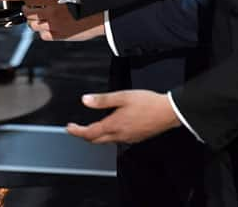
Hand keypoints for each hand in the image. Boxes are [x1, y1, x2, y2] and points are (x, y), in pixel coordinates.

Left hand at [25, 3, 104, 40]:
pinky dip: (42, 33)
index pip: (32, 1)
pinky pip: (43, 36)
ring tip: (33, 21)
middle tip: (26, 11)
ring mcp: (55, 26)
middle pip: (29, 14)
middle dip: (26, 12)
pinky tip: (45, 29)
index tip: (27, 1)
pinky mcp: (59, 36)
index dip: (27, 1)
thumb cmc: (87, 7)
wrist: (100, 19)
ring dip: (32, 23)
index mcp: (55, 2)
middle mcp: (53, 14)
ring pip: (33, 26)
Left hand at [66, 90, 180, 143]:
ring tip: (91, 127)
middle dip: (84, 135)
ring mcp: (128, 138)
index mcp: (114, 125)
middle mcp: (120, 135)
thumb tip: (85, 100)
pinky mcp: (136, 138)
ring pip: (107, 141)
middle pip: (96, 140)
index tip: (69, 128)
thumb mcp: (122, 96)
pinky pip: (117, 140)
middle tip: (77, 128)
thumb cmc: (148, 103)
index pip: (89, 133)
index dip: (77, 131)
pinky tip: (111, 128)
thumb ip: (102, 100)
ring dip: (96, 136)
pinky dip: (109, 136)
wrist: (168, 112)